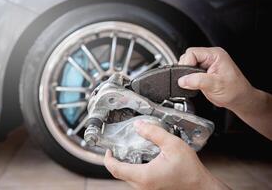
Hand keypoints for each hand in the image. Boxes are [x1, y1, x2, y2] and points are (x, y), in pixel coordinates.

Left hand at [104, 121, 228, 189]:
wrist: (199, 185)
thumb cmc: (189, 170)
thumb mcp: (172, 144)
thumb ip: (154, 133)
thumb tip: (139, 125)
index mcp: (144, 176)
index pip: (116, 169)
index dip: (108, 159)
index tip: (108, 150)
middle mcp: (142, 185)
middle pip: (119, 174)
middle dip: (115, 161)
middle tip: (117, 148)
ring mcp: (146, 188)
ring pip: (127, 177)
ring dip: (124, 165)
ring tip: (128, 151)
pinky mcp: (151, 188)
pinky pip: (136, 180)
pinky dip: (133, 169)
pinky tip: (140, 159)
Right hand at [178, 47, 253, 111]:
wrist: (239, 99)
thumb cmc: (235, 91)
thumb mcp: (215, 85)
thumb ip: (197, 81)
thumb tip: (182, 80)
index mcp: (215, 55)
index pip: (192, 53)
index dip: (186, 64)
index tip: (187, 76)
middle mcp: (210, 57)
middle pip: (188, 57)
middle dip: (186, 70)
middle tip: (191, 81)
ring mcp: (207, 64)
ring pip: (188, 64)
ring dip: (188, 75)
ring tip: (195, 83)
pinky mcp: (203, 72)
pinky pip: (190, 71)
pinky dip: (189, 79)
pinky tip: (195, 84)